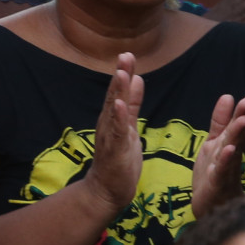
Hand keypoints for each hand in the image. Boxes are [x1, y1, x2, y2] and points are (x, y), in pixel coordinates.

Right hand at [79, 54, 144, 218]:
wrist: (107, 190)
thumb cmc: (118, 159)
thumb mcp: (129, 127)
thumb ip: (133, 104)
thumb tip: (137, 79)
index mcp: (113, 118)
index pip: (119, 92)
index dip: (123, 73)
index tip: (128, 54)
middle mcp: (108, 124)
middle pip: (115, 96)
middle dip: (120, 76)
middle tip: (125, 55)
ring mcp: (109, 137)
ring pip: (114, 111)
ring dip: (117, 92)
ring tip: (122, 73)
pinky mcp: (114, 151)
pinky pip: (116, 132)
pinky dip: (118, 119)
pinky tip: (120, 106)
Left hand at [190, 91, 244, 219]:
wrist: (209, 207)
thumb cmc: (214, 173)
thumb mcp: (214, 143)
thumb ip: (220, 122)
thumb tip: (228, 96)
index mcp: (230, 145)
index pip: (239, 124)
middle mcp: (231, 156)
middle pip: (237, 134)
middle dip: (243, 116)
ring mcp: (225, 170)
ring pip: (232, 150)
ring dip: (238, 136)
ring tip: (243, 120)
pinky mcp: (217, 183)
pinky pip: (221, 170)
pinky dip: (225, 160)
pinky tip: (228, 149)